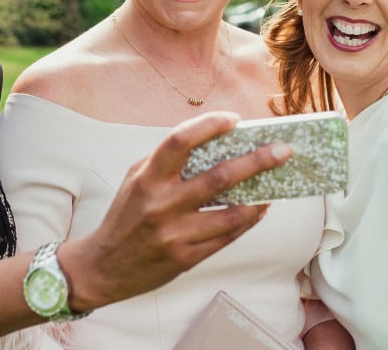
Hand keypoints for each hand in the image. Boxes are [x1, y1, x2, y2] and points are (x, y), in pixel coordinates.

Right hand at [57, 111, 291, 310]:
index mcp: (147, 179)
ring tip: (278, 182)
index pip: (179, 141)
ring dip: (261, 196)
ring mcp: (175, 234)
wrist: (103, 267)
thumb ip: (167, 162)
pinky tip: (260, 208)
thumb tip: (215, 143)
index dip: (209, 125)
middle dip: (258, 160)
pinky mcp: (186, 257)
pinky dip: (249, 219)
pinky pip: (228, 236)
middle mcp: (161, 204)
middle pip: (219, 177)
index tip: (235, 119)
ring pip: (232, 212)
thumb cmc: (125, 216)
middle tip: (284, 150)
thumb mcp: (136, 180)